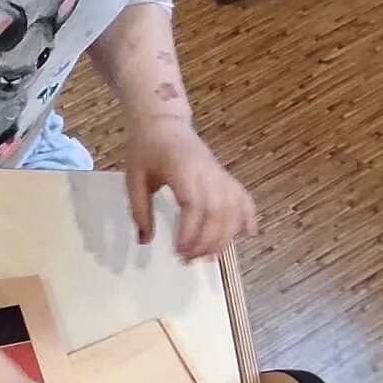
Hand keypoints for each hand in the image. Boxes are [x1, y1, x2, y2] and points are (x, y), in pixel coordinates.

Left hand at [125, 116, 256, 260]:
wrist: (163, 123)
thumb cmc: (146, 148)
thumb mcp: (133, 178)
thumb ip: (139, 209)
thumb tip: (144, 240)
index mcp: (182, 169)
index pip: (194, 204)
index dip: (190, 231)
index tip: (178, 251)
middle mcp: (207, 172)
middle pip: (218, 211)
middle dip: (206, 241)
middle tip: (187, 260)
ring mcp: (219, 174)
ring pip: (233, 208)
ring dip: (224, 237)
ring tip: (208, 257)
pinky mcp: (225, 176)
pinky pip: (243, 197)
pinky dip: (249, 216)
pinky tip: (249, 235)